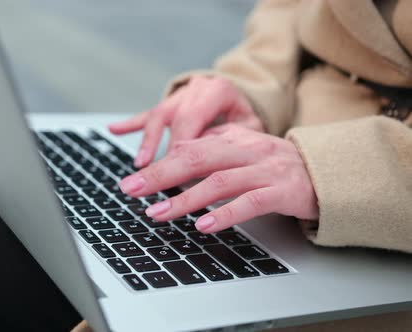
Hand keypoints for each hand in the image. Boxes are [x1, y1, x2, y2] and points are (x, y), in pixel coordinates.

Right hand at [108, 76, 263, 167]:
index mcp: (217, 90)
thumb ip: (230, 141)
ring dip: (147, 142)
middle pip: (173, 120)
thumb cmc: (247, 117)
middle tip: (151, 176)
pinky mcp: (168, 104)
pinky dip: (130, 124)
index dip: (182, 147)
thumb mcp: (250, 128)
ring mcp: (179, 95)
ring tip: (140, 164)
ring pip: (158, 116)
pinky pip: (147, 113)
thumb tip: (206, 166)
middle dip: (161, 150)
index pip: (194, 119)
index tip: (178, 173)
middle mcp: (195, 88)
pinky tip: (113, 129)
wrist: (247, 96)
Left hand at [117, 124, 318, 232]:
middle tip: (132, 190)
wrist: (328, 172)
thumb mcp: (244, 149)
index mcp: (234, 139)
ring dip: (185, 199)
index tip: (132, 180)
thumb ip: (214, 146)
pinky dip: (225, 214)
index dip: (157, 164)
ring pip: (219, 181)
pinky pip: (250, 202)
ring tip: (158, 214)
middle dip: (160, 175)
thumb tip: (178, 148)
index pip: (188, 148)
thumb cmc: (278, 164)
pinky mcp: (282, 192)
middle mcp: (246, 151)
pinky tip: (204, 225)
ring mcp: (264, 171)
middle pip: (196, 159)